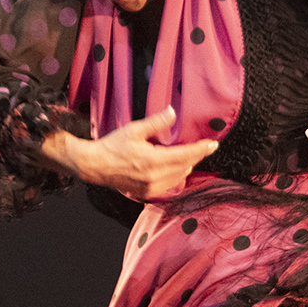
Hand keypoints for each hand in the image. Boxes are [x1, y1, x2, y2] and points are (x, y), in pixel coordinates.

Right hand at [47, 107, 218, 199]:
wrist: (94, 166)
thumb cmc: (112, 147)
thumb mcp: (134, 130)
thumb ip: (156, 123)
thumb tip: (172, 112)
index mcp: (154, 161)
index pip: (186, 155)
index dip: (201, 149)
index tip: (213, 144)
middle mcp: (155, 177)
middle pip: (186, 166)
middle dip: (195, 156)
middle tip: (203, 147)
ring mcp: (151, 187)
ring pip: (179, 177)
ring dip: (186, 166)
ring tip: (187, 155)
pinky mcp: (147, 193)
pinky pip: (169, 185)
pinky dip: (175, 176)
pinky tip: (174, 167)